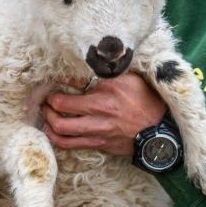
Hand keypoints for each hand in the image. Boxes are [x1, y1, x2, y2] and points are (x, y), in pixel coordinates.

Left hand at [43, 73, 166, 155]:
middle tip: (45, 99)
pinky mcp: (98, 144)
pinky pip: (69, 144)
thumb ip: (109, 70)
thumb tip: (89, 62)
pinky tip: (54, 131)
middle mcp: (100, 110)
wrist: (160, 131)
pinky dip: (57, 138)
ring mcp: (97, 130)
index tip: (52, 80)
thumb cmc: (146, 101)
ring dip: (48, 122)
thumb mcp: (130, 78)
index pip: (73, 81)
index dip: (59, 80)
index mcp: (108, 89)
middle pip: (59, 107)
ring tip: (46, 115)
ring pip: (60, 130)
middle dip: (47, 102)